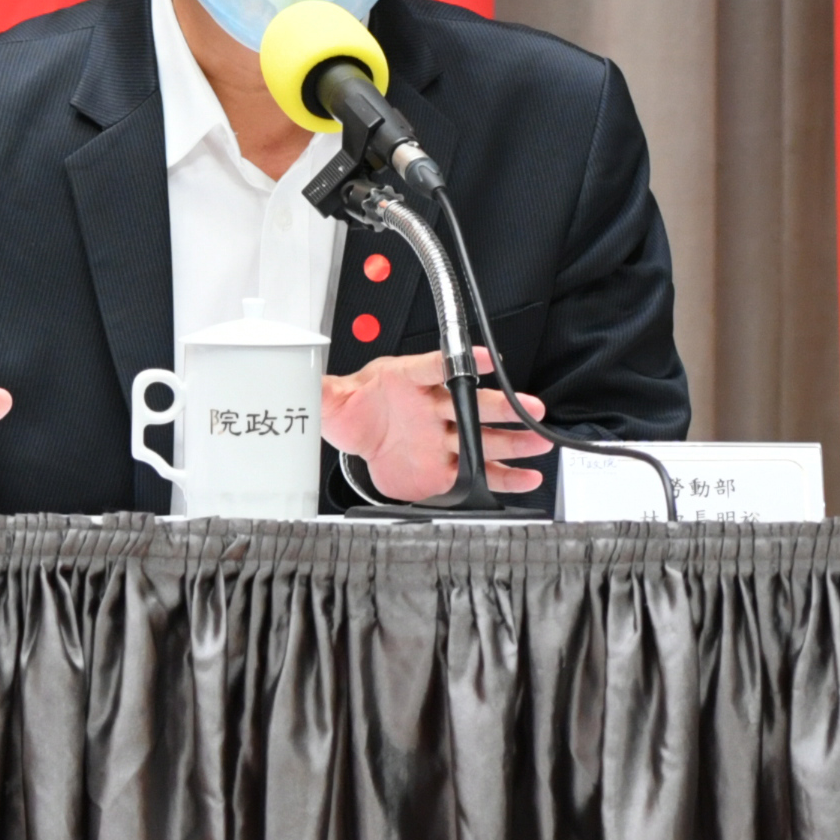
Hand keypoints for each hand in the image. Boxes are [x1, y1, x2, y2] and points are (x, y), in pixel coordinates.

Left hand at [323, 353, 550, 499]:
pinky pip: (480, 471)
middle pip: (472, 404)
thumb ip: (320, 392)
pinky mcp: (446, 467)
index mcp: (408, 381)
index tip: (486, 361)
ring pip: (483, 438)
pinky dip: (504, 475)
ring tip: (538, 442)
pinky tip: (524, 477)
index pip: (437, 367)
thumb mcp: (331, 397)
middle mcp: (433, 406)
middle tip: (529, 407)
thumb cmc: (356, 406)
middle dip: (502, 407)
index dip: (463, 364)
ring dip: (512, 441)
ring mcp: (444, 436)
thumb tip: (301, 383)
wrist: (359, 433)